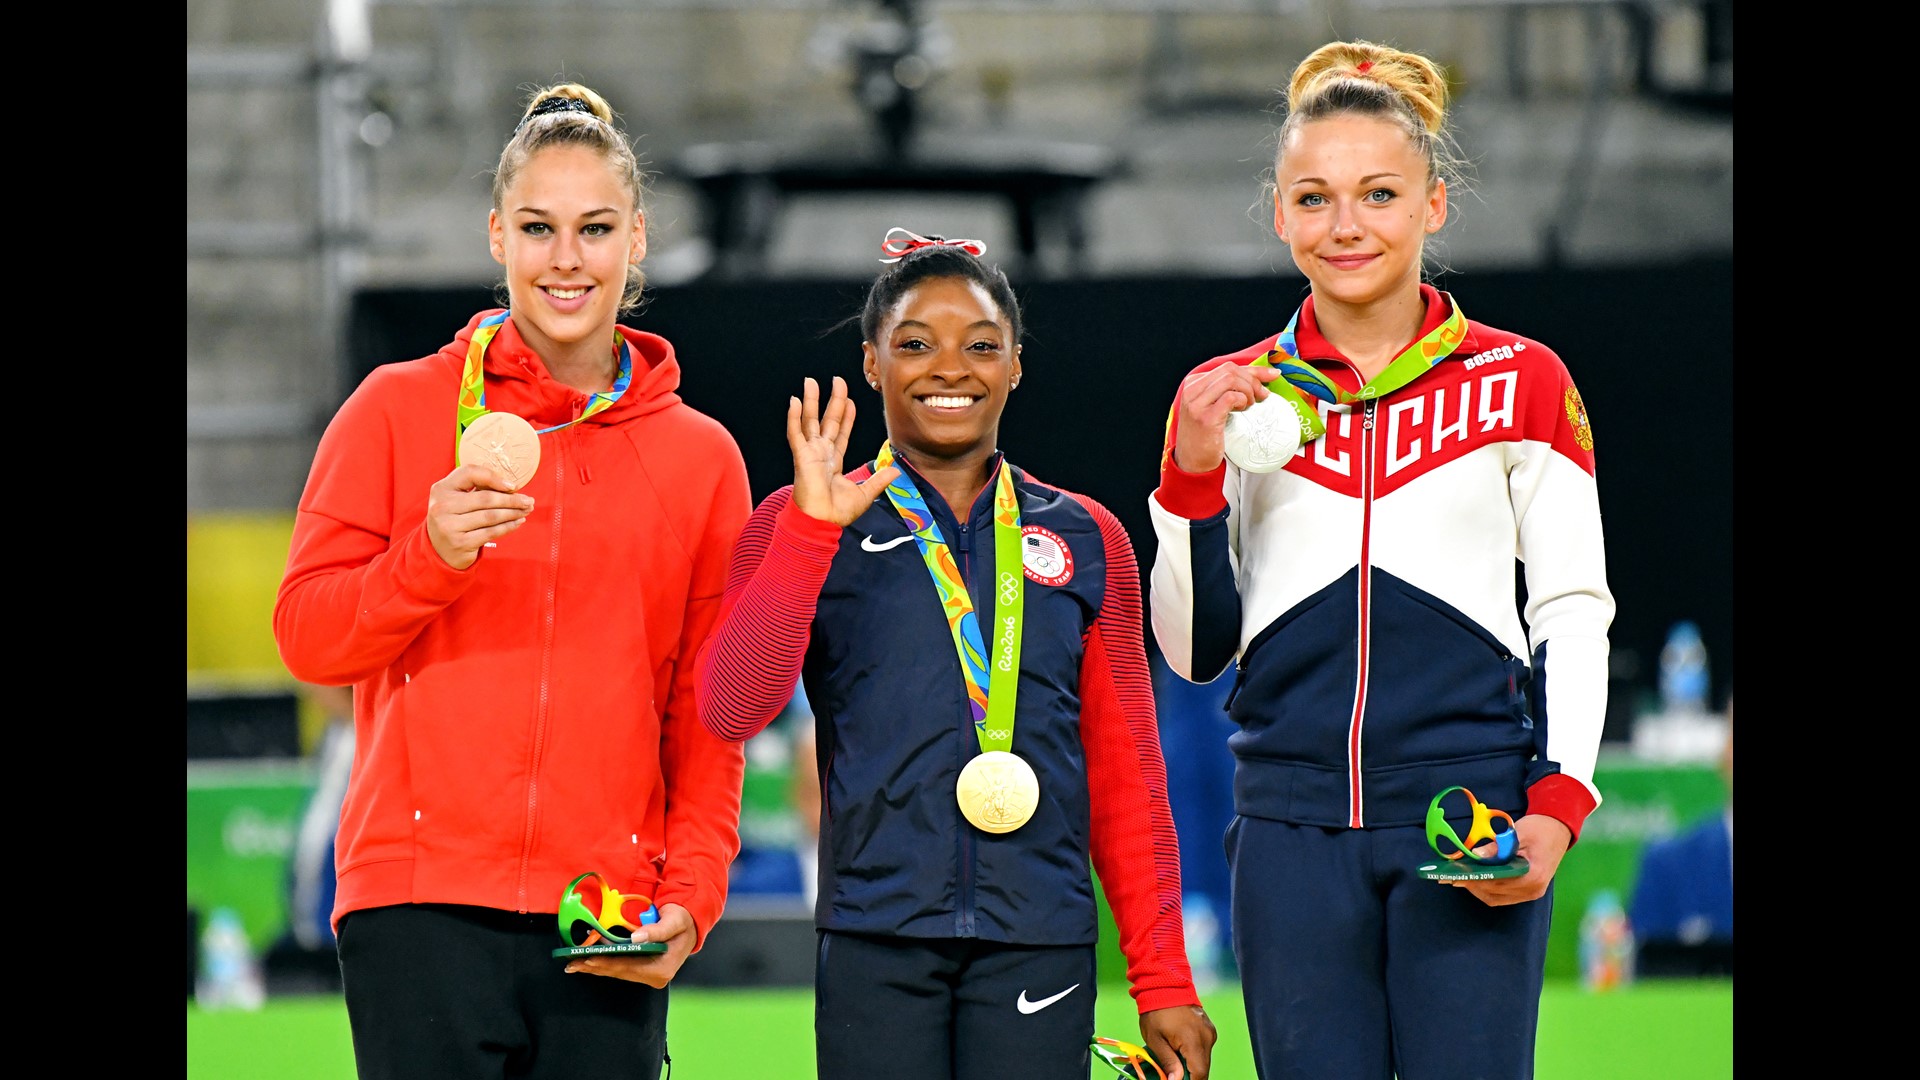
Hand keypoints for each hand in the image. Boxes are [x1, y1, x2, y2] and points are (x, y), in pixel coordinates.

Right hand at [425, 464, 535, 568]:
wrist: (439, 551)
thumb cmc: (455, 519)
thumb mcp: (457, 499)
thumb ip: (477, 489)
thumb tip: (512, 487)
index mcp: (441, 489)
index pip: (470, 473)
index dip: (494, 477)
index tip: (513, 485)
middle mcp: (442, 506)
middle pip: (485, 498)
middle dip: (511, 499)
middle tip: (529, 501)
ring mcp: (449, 526)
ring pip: (490, 516)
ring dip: (513, 513)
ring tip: (526, 510)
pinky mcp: (460, 543)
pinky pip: (491, 532)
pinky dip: (508, 526)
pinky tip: (518, 522)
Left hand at [561, 903, 696, 987]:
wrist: (691, 925)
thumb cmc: (683, 921)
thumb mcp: (674, 921)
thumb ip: (657, 930)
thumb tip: (636, 938)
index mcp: (662, 969)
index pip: (628, 966)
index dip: (607, 961)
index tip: (588, 958)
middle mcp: (655, 977)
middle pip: (619, 972)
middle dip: (595, 966)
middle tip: (572, 963)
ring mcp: (649, 976)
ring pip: (618, 972)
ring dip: (596, 967)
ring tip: (575, 964)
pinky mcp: (644, 972)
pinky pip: (621, 969)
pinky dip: (605, 964)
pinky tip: (590, 961)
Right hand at [789, 375, 900, 525]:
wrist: (821, 523)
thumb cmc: (837, 513)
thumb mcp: (865, 494)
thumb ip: (879, 480)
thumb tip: (895, 470)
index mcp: (834, 461)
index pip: (842, 432)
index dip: (847, 416)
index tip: (851, 400)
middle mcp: (821, 453)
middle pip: (828, 420)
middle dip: (833, 400)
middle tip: (837, 380)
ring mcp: (810, 453)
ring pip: (810, 421)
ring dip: (811, 401)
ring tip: (811, 381)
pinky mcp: (802, 457)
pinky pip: (796, 433)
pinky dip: (794, 417)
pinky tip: (795, 401)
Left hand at [1140, 1004, 1217, 1079]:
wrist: (1164, 985)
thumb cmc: (1156, 1011)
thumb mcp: (1156, 1040)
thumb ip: (1169, 1063)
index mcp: (1193, 1041)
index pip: (1200, 1073)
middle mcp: (1206, 1037)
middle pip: (1203, 1068)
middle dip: (1190, 1074)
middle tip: (1174, 1073)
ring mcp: (1209, 1031)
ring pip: (1204, 1058)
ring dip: (1192, 1064)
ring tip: (1175, 1059)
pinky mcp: (1208, 1028)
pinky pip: (1204, 1047)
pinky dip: (1194, 1053)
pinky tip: (1180, 1048)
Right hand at [1172, 365, 1283, 472]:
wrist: (1193, 462)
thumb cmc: (1206, 435)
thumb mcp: (1214, 406)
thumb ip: (1229, 390)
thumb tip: (1262, 377)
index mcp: (1194, 383)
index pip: (1227, 367)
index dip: (1254, 370)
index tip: (1272, 375)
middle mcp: (1192, 390)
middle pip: (1230, 371)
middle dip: (1253, 380)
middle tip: (1262, 396)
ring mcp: (1197, 404)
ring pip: (1231, 380)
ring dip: (1248, 391)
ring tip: (1250, 405)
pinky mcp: (1205, 418)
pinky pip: (1230, 398)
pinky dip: (1242, 400)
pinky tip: (1242, 410)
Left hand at [1452, 814, 1571, 906]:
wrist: (1558, 829)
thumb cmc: (1540, 829)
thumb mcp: (1518, 833)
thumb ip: (1497, 847)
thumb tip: (1476, 855)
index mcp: (1533, 875)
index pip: (1498, 883)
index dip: (1476, 880)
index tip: (1458, 875)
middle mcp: (1533, 889)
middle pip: (1495, 894)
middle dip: (1473, 885)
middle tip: (1454, 877)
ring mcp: (1532, 893)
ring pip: (1497, 898)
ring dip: (1478, 889)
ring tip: (1461, 878)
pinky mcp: (1529, 891)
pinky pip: (1503, 896)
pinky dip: (1488, 889)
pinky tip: (1476, 879)